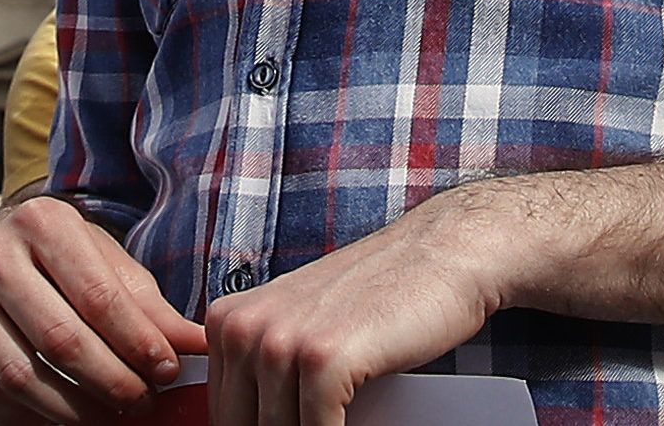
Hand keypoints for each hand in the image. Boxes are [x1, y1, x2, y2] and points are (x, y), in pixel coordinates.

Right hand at [0, 197, 203, 425]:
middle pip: (57, 340)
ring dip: (69, 410)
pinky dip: (21, 419)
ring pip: (16, 374)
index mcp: (43, 222)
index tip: (166, 373)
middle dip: (109, 382)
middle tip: (140, 402)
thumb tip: (196, 346)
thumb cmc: (64, 258)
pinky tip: (56, 420)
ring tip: (106, 416)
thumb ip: (150, 308)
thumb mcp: (110, 266)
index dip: (137, 344)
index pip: (98, 298)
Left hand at [202, 196, 503, 425]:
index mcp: (227, 323)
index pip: (224, 412)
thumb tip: (256, 420)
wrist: (439, 255)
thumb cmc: (377, 298)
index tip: (288, 424)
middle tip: (321, 424)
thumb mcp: (299, 325)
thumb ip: (265, 372)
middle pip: (245, 424)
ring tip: (340, 423)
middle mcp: (242, 329)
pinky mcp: (323, 358)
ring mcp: (281, 342)